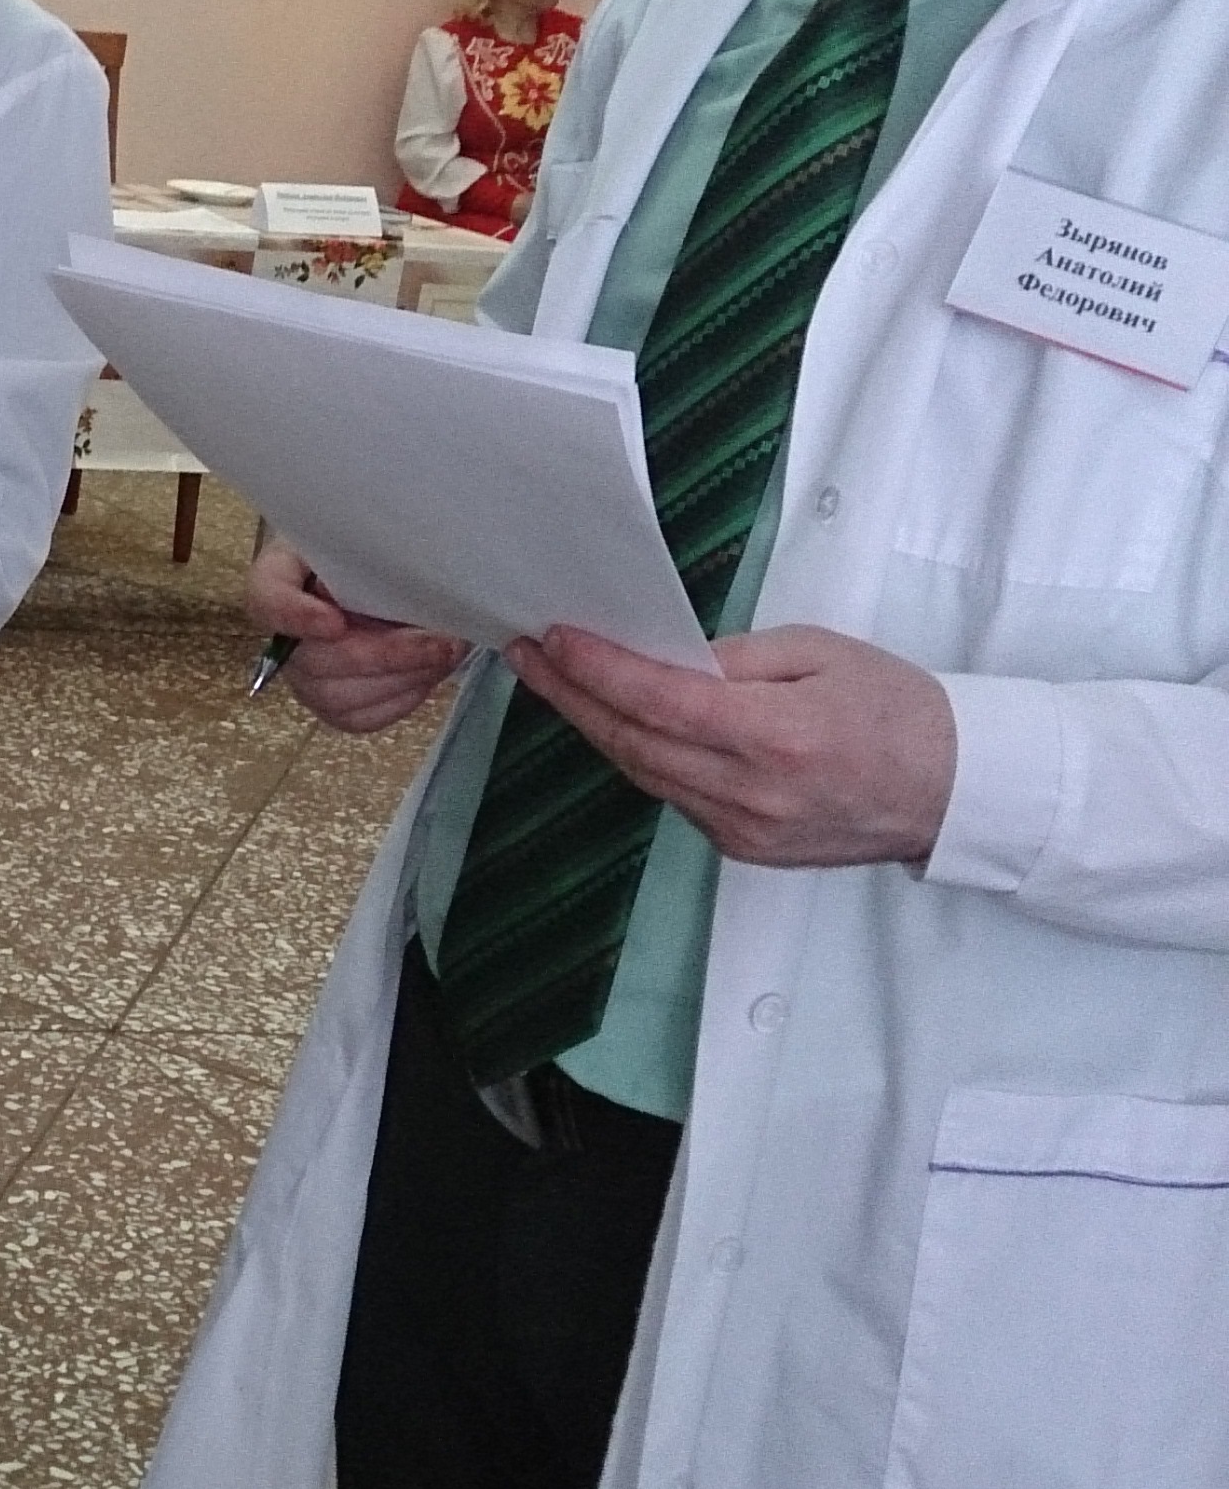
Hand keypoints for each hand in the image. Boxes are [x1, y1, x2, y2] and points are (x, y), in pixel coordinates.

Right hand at [248, 537, 466, 733]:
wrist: (387, 578)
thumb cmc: (373, 549)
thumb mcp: (365, 534)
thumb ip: (366, 549)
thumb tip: (386, 580)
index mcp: (279, 578)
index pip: (266, 600)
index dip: (295, 617)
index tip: (335, 622)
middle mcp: (283, 635)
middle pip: (312, 662)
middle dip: (382, 655)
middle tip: (437, 640)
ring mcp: (306, 677)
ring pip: (337, 697)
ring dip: (400, 678)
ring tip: (444, 653)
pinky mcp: (334, 706)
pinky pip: (360, 718)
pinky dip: (400, 698)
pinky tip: (427, 673)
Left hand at [505, 624, 956, 867]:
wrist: (957, 791)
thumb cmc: (899, 711)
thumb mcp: (820, 653)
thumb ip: (732, 658)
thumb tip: (663, 658)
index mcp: (778, 736)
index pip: (661, 701)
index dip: (597, 671)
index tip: (553, 640)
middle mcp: (753, 791)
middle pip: (635, 743)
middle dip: (574, 696)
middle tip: (530, 655)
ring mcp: (745, 829)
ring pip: (645, 774)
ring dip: (597, 728)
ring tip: (558, 682)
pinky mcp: (744, 848)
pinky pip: (674, 796)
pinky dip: (641, 757)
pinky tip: (617, 724)